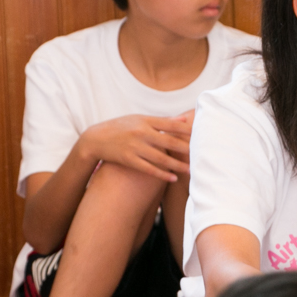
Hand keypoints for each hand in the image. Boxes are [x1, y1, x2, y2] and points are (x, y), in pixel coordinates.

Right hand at [77, 111, 192, 181]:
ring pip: (161, 158)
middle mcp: (141, 133)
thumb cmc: (120, 127)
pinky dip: (162, 174)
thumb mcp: (138, 119)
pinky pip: (148, 169)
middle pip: (169, 142)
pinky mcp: (128, 160)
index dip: (187, 130)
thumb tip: (183, 120)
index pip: (171, 125)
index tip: (201, 135)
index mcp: (145, 121)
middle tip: (201, 155)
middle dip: (186, 149)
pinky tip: (173, 178)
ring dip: (177, 165)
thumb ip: (161, 121)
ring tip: (190, 170)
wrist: (95, 139)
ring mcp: (134, 147)